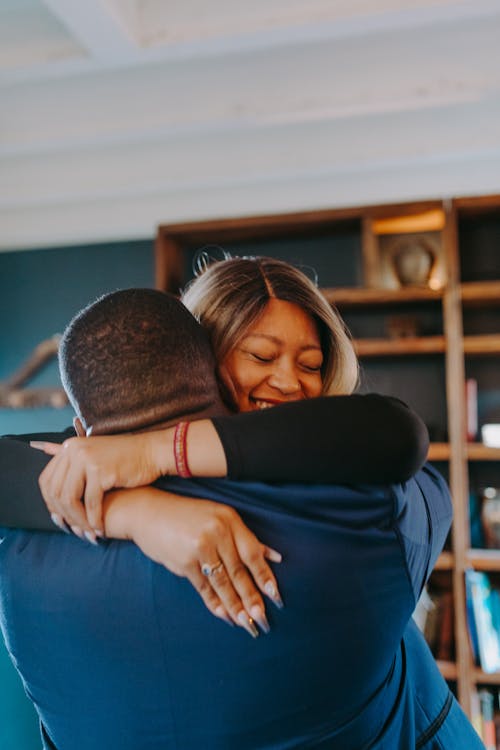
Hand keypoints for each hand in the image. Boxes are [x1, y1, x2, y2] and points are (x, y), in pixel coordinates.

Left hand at [33, 432, 166, 536]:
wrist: (151, 452)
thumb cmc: (124, 459)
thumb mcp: (94, 455)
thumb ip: (72, 463)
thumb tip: (43, 456)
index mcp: (69, 447)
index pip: (46, 480)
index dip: (51, 504)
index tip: (61, 519)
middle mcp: (74, 450)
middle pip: (56, 491)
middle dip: (64, 515)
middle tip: (74, 529)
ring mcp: (86, 459)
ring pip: (70, 498)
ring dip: (78, 520)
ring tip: (88, 531)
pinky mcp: (100, 470)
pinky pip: (91, 501)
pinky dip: (94, 518)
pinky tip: (100, 528)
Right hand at [104, 487, 283, 635]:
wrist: (148, 512)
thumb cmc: (187, 516)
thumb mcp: (219, 518)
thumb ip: (245, 538)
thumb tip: (275, 557)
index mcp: (229, 519)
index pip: (253, 552)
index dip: (265, 576)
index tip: (276, 597)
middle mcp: (217, 531)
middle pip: (239, 571)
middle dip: (252, 599)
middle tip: (263, 621)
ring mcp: (200, 546)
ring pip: (223, 583)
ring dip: (236, 607)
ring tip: (247, 624)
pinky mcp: (184, 561)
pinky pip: (204, 587)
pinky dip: (215, 604)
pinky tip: (225, 616)